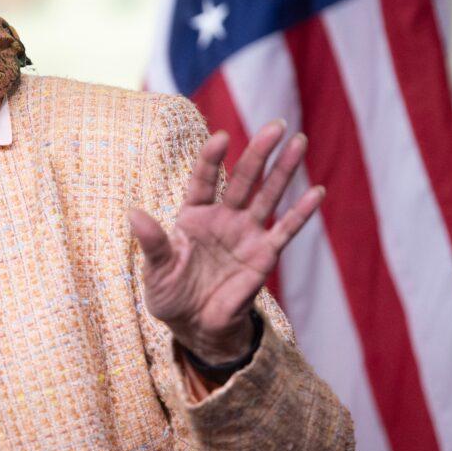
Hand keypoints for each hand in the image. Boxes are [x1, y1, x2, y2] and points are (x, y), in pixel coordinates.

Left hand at [128, 120, 323, 364]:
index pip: (203, 179)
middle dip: (259, 152)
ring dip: (284, 170)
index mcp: (193, 214)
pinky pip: (285, 230)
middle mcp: (222, 217)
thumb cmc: (170, 293)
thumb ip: (152, 242)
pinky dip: (301, 212)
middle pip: (242, 179)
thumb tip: (134, 214)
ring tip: (299, 141)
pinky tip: (317, 191)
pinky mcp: (264, 255)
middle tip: (276, 125)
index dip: (211, 158)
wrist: (195, 325)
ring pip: (267, 195)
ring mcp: (245, 233)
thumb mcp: (156, 270)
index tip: (222, 137)